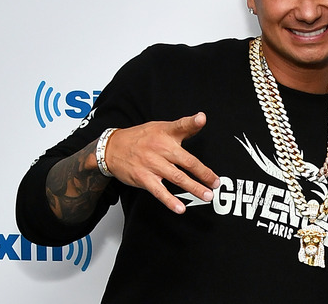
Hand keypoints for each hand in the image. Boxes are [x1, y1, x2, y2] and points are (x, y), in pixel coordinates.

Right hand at [103, 112, 219, 213]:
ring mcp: (152, 164)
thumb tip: (202, 119)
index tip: (201, 119)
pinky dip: (170, 201)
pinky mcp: (144, 178)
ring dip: (194, 188)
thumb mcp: (160, 127)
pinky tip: (181, 208)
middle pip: (186, 161)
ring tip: (207, 195)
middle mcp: (160, 148)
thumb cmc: (141, 138)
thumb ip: (183, 127)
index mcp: (166, 133)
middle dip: (203, 173)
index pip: (181, 126)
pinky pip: (159, 191)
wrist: (111, 148)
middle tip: (216, 182)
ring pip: (177, 178)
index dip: (192, 122)